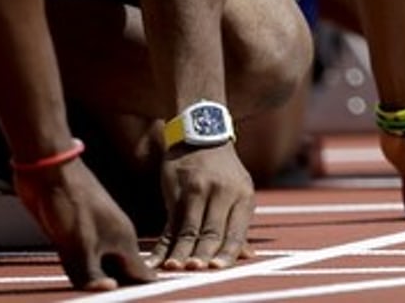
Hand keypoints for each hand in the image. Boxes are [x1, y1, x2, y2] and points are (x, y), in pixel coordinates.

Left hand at [12, 160, 152, 289]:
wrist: (48, 171)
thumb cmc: (70, 203)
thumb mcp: (79, 246)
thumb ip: (92, 275)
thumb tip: (108, 293)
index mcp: (123, 241)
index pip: (141, 276)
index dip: (144, 293)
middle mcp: (113, 239)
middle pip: (121, 274)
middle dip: (118, 289)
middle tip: (110, 299)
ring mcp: (94, 235)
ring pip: (100, 267)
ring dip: (96, 281)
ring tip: (90, 295)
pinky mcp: (75, 233)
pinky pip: (82, 260)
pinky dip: (79, 271)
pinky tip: (72, 277)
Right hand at [149, 146, 252, 270]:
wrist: (202, 134)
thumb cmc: (224, 172)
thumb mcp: (239, 192)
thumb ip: (239, 225)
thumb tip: (246, 256)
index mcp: (243, 196)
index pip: (236, 232)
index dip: (227, 253)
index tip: (217, 270)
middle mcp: (222, 192)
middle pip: (212, 231)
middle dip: (202, 254)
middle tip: (195, 271)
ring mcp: (197, 190)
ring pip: (189, 228)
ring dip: (180, 251)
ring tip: (174, 268)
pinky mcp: (176, 189)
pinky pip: (170, 222)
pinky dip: (164, 243)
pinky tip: (158, 257)